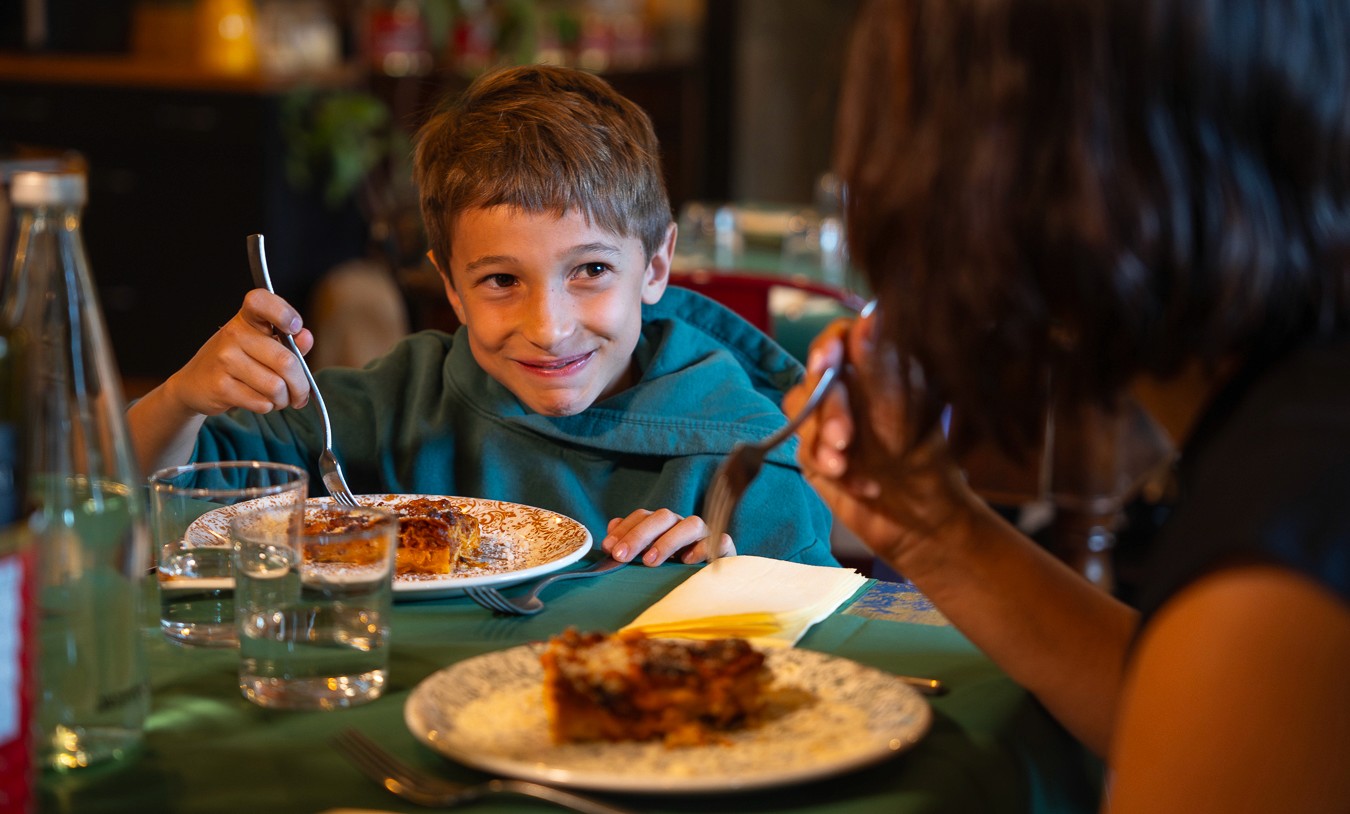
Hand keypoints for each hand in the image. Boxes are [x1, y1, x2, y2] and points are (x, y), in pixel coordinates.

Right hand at [163, 289, 314, 416]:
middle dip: (301, 385)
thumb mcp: (260, 345)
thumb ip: (288, 342)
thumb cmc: (234, 361)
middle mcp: (233, 335)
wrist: (193, 383)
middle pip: (286, 362)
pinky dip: (268, 407)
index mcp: (246, 319)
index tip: (295, 328)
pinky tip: (260, 401)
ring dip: (284, 399)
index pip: (261, 301)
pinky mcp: (221, 386)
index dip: (283, 312)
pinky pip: (262, 402)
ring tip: (278, 398)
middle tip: (300, 393)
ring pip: (276, 387)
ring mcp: (224, 360)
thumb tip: (306, 337)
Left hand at [600, 508, 734, 565]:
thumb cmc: (674, 570)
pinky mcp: (724, 549)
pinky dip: (704, 548)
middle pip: (663, 517)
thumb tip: (611, 528)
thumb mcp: (649, 557)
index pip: (643, 516)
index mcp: (664, 525)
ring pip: (691, 524)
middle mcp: (683, 525)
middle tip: (621, 556)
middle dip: (639, 535)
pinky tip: (688, 562)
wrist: (713, 585)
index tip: (609, 548)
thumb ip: (631, 543)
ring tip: (650, 561)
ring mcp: (705, 535)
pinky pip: (720, 541)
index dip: (625, 529)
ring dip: (668, 541)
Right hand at [788, 314, 974, 565]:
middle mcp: (851, 387)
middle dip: (827, 409)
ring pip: (800, 411)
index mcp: (878, 367)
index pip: (840, 338)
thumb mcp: (904, 410)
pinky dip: (828, 466)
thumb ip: (880, 364)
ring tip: (846, 466)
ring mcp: (830, 419)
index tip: (825, 364)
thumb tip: (871, 314)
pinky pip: (803, 448)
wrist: (922, 521)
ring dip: (822, 441)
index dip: (828, 347)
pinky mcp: (816, 452)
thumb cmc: (925, 459)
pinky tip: (859, 484)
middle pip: (815, 376)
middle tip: (844, 439)